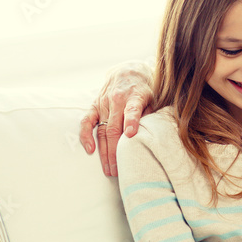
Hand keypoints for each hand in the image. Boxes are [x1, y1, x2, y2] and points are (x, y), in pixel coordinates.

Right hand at [78, 60, 154, 176]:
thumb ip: (151, 114)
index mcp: (135, 96)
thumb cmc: (146, 88)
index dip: (132, 122)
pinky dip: (86, 136)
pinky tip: (90, 150)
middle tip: (119, 171)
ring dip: (105, 151)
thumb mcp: (155, 97)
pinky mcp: (95, 105)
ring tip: (109, 169)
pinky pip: (87, 121)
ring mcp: (104, 103)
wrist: (129, 70)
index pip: (133, 110)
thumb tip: (150, 133)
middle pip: (115, 128)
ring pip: (102, 130)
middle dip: (116, 152)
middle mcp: (117, 100)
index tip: (131, 135)